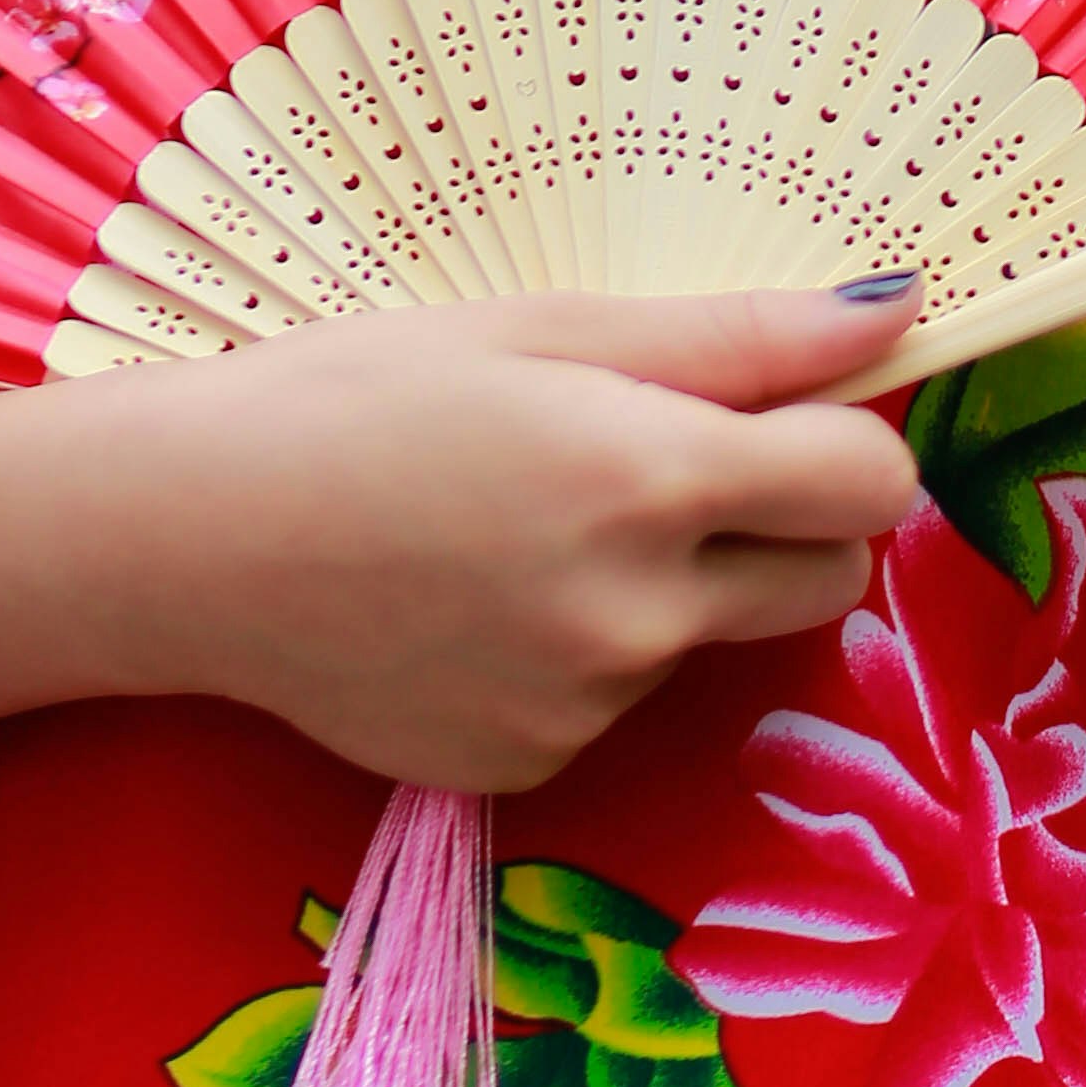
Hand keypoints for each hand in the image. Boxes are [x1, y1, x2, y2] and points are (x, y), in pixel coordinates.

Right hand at [103, 284, 930, 786]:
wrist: (193, 539)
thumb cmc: (360, 395)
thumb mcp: (544, 329)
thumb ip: (735, 339)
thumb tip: (892, 320)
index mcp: (651, 479)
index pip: (867, 484)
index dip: (852, 439)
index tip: (799, 414)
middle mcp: (638, 614)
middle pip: (829, 582)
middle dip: (793, 523)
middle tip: (677, 466)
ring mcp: (585, 706)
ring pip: (710, 639)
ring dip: (668, 587)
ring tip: (525, 526)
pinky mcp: (531, 766)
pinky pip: (614, 700)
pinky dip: (577, 652)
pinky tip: (474, 600)